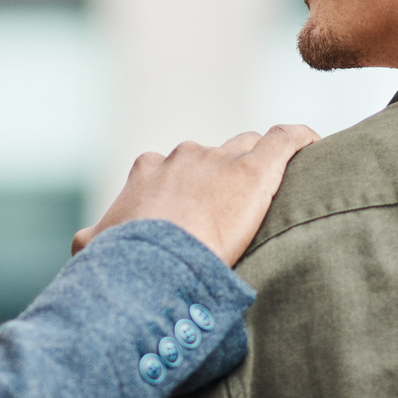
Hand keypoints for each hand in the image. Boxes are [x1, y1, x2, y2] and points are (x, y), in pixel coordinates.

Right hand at [72, 125, 320, 265]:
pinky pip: (285, 140)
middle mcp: (183, 156)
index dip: (188, 188)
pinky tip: (315, 146)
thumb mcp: (94, 249)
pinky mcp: (255, 170)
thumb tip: (82, 246)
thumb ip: (91, 241)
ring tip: (280, 187)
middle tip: (236, 212)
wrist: (154, 257)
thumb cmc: (124, 258)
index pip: (173, 167)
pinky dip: (301, 140)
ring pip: (248, 146)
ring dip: (260, 162)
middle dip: (223, 177)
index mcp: (148, 170)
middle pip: (212, 156)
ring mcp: (220, 159)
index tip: (197, 212)